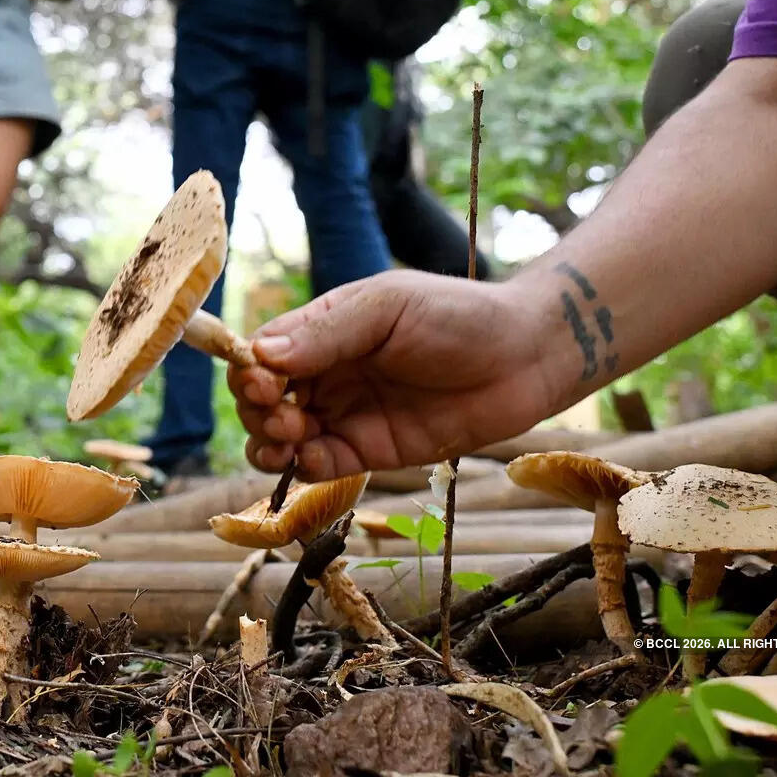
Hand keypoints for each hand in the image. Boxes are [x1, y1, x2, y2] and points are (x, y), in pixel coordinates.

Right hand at [228, 270, 560, 480]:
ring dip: (271, 445)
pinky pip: (323, 465)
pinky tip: (313, 458)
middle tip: (281, 416)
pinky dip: (306, 468)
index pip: (263, 352)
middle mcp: (328, 372)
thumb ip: (327, 332)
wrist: (526, 358)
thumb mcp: (388, 308)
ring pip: (283, 439)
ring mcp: (348, 413)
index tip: (263, 384)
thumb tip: (262, 354)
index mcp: (324, 329)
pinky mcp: (372, 451)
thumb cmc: (459, 315)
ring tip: (288, 442)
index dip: (250, 371)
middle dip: (258, 412)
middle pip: (263, 400)